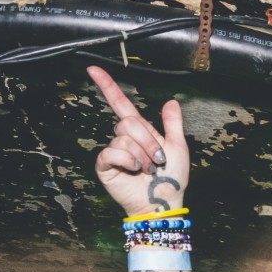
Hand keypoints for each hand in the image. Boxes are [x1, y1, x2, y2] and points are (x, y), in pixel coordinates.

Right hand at [87, 65, 189, 216]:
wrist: (164, 203)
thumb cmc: (172, 180)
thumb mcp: (179, 146)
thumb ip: (173, 124)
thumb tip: (170, 102)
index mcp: (141, 131)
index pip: (120, 103)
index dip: (107, 86)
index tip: (92, 69)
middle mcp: (124, 139)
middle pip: (127, 121)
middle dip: (147, 140)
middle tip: (157, 160)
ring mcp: (114, 153)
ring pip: (122, 138)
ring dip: (141, 154)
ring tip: (147, 169)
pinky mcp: (105, 167)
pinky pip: (111, 152)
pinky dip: (127, 160)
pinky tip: (134, 171)